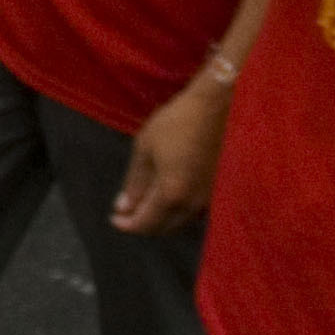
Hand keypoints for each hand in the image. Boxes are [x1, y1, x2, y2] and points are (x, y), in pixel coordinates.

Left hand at [111, 66, 233, 234]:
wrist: (218, 107)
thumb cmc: (177, 122)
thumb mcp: (146, 148)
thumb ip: (135, 182)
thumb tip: (123, 208)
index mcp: (172, 194)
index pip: (147, 223)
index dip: (128, 224)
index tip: (115, 219)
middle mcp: (193, 205)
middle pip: (165, 227)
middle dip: (144, 223)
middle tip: (127, 212)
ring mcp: (210, 200)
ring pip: (182, 222)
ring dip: (163, 219)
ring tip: (146, 204)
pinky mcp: (219, 191)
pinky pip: (195, 213)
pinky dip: (179, 212)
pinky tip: (171, 198)